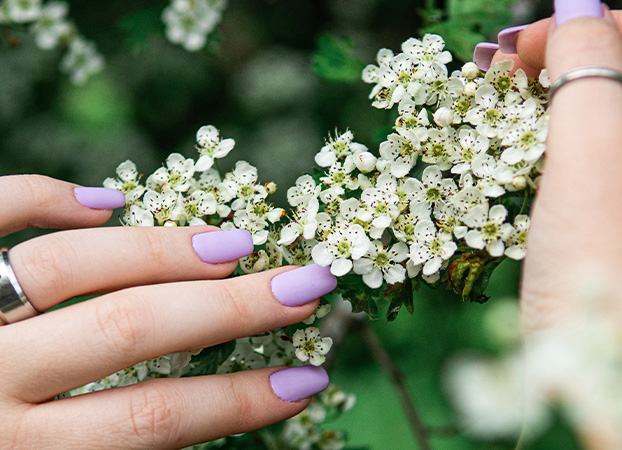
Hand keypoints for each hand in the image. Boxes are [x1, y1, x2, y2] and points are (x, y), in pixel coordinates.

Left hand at [0, 175, 335, 448]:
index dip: (241, 402)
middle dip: (231, 307)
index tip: (309, 378)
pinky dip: (45, 197)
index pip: (152, 423)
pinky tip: (106, 199)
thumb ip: (99, 449)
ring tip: (233, 243)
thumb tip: (196, 413)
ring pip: (69, 265)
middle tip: (304, 282)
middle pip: (130, 331)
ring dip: (161, 250)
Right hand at [477, 2, 621, 326]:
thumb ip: (586, 76)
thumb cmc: (609, 285)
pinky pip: (618, 179)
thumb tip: (573, 20)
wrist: (599, 406)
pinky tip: (533, 152)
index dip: (618, 28)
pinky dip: (576, 155)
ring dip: (576, 110)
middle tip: (514, 64)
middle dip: (589, 67)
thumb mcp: (596, 163)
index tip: (543, 33)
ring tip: (513, 101)